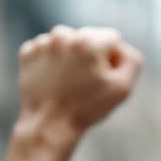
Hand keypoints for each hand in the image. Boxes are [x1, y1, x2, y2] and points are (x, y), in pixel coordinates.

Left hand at [16, 25, 143, 146]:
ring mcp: (42, 43)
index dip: (112, 59)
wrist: (49, 125)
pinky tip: (54, 81)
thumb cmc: (88, 108)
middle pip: (88, 37)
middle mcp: (63, 35)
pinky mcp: (27, 53)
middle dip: (90, 55)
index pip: (112, 38)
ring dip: (70, 57)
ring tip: (68, 83)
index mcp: (88, 40)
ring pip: (67, 43)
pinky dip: (51, 62)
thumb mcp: (123, 88)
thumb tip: (121, 48)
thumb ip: (132, 60)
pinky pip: (47, 50)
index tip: (103, 77)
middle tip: (85, 82)